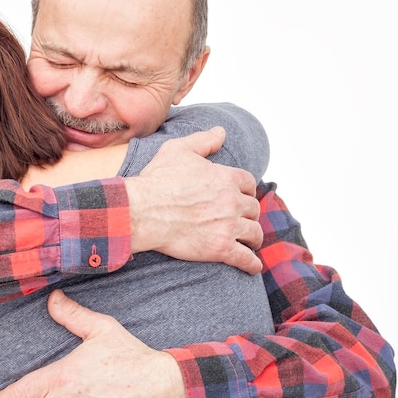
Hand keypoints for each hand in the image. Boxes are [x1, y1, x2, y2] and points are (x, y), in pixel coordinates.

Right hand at [126, 127, 262, 273]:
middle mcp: (231, 201)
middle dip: (249, 213)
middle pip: (253, 209)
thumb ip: (203, 140)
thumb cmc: (157, 180)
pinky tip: (252, 266)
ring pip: (254, 233)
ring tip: (250, 241)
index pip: (248, 183)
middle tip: (243, 219)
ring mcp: (228, 226)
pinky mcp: (220, 248)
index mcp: (225, 177)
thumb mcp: (178, 150)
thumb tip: (221, 131)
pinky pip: (246, 258)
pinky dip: (252, 264)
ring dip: (254, 237)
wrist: (142, 210)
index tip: (241, 196)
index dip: (245, 190)